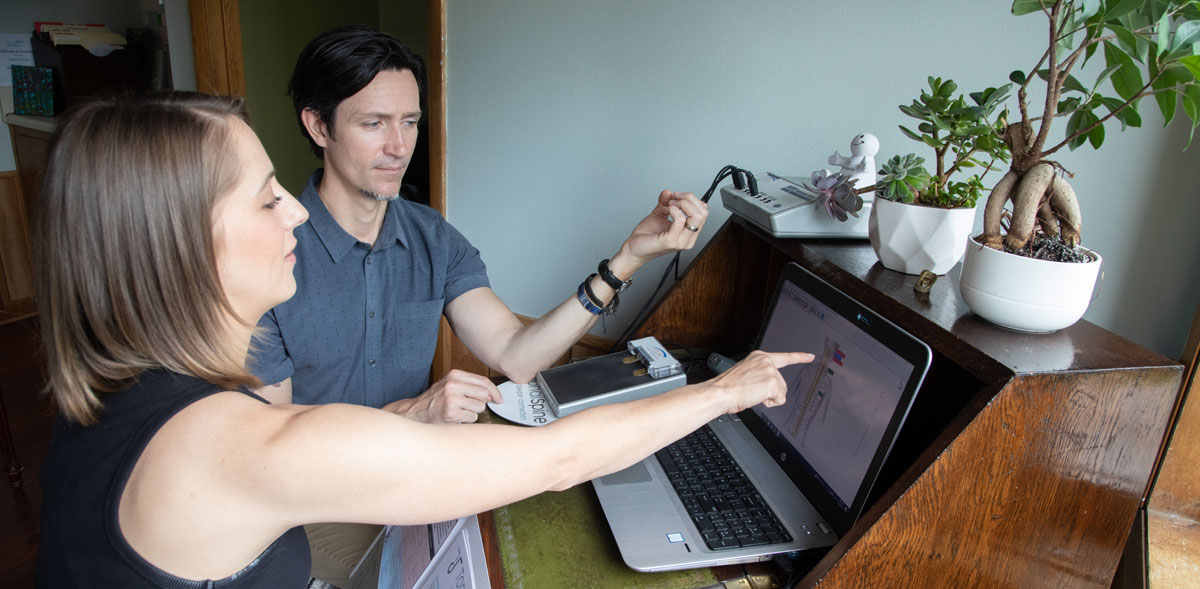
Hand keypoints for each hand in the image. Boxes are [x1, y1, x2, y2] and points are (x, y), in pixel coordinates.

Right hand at [383, 369, 502, 423]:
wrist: (415, 413)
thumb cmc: (434, 400)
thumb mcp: (449, 385)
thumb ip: (468, 385)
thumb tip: (491, 394)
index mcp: (454, 375)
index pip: (483, 381)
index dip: (494, 391)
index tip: (499, 398)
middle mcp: (453, 385)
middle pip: (484, 395)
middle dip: (480, 402)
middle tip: (470, 406)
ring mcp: (451, 399)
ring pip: (479, 407)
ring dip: (473, 412)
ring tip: (459, 411)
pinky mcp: (451, 413)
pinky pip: (472, 418)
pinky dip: (467, 420)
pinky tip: (455, 417)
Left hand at [619, 190, 707, 266]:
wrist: (634, 248)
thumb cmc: (647, 236)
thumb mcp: (659, 213)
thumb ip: (665, 202)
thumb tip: (669, 192)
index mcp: (689, 233)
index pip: (703, 213)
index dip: (692, 199)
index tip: (678, 196)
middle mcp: (689, 239)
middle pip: (703, 213)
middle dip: (689, 199)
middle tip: (674, 198)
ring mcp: (682, 241)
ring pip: (696, 216)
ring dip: (682, 203)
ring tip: (669, 204)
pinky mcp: (671, 241)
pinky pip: (680, 219)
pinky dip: (673, 209)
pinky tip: (666, 210)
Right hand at [708, 350, 814, 413]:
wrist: (720, 393)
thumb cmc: (728, 387)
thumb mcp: (745, 374)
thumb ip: (760, 374)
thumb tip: (769, 387)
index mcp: (759, 357)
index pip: (784, 357)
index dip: (799, 357)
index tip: (810, 356)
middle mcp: (766, 361)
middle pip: (782, 382)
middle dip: (771, 391)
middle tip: (752, 391)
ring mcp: (770, 371)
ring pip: (781, 392)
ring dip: (768, 397)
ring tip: (751, 393)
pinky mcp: (772, 383)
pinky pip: (780, 400)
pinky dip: (769, 403)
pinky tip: (756, 397)